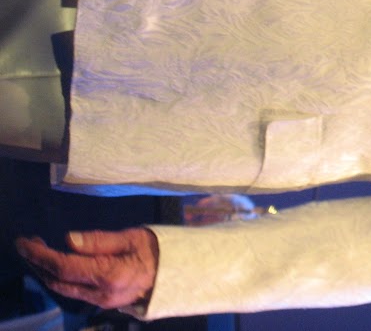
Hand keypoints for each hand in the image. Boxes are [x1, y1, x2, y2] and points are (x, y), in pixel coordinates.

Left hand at [16, 228, 158, 308]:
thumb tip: (67, 239)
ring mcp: (101, 301)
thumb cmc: (159, 250)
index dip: (40, 255)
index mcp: (109, 275)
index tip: (24, 242)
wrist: (178, 274)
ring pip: (64, 287)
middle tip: (27, 243)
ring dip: (47, 270)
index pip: (64, 266)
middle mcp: (100, 294)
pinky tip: (58, 263)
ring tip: (38, 251)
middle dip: (38, 263)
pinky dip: (60, 276)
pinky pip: (73, 290)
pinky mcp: (103, 301)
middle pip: (58, 280)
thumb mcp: (133, 237)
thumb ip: (99, 241)